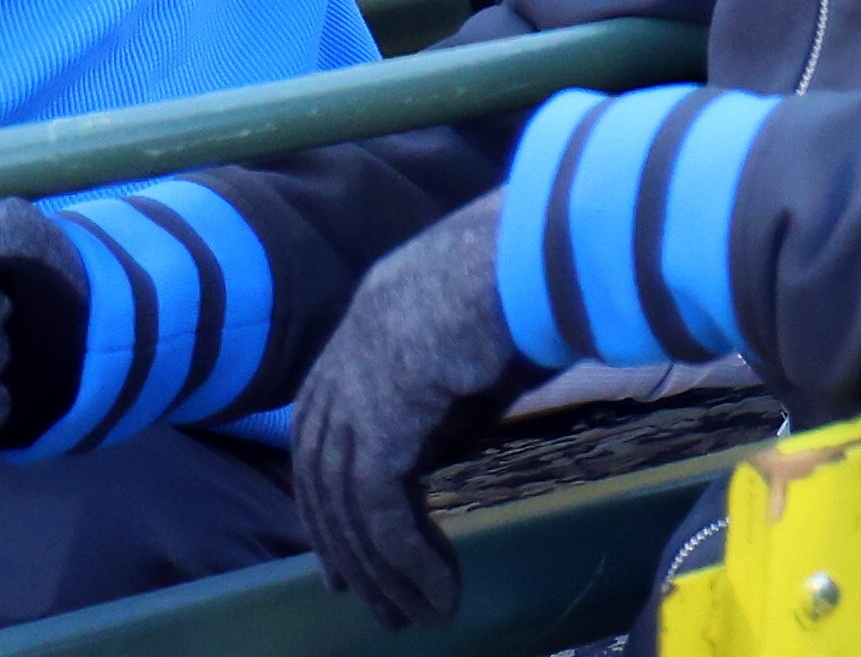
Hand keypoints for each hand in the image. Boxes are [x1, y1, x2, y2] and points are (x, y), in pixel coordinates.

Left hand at [292, 194, 536, 632]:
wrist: (540, 246)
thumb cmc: (534, 278)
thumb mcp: (479, 343)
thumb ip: (445, 396)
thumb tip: (430, 455)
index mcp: (370, 320)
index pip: (323, 420)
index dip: (328, 488)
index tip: (341, 542)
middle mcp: (349, 351)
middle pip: (320, 466)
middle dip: (337, 538)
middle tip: (361, 596)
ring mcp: (359, 382)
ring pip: (349, 500)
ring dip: (381, 567)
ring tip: (413, 614)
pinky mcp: (383, 416)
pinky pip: (383, 507)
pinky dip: (406, 558)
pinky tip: (439, 592)